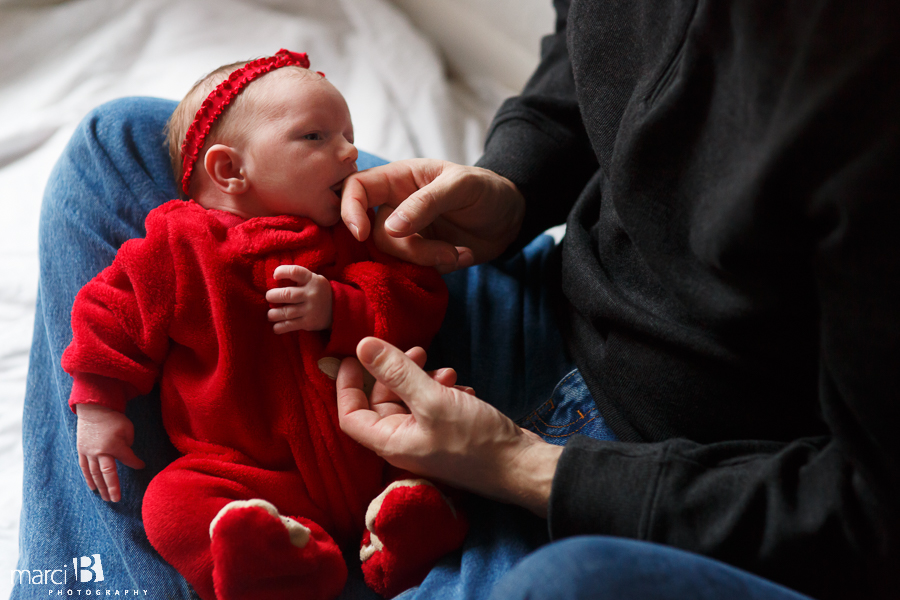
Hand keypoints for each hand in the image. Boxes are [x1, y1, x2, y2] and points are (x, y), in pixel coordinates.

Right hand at [75, 403, 144, 501]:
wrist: (93, 409)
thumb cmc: (114, 418)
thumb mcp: (128, 428)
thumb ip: (128, 444)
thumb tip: (125, 455)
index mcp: (114, 446)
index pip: (128, 459)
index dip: (136, 463)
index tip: (142, 465)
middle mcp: (100, 453)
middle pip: (107, 474)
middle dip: (112, 488)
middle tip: (116, 500)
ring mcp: (88, 453)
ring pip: (95, 474)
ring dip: (101, 487)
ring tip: (106, 498)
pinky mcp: (81, 451)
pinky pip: (84, 469)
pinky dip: (89, 479)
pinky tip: (93, 489)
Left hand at [266, 265, 332, 333]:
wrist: (338, 309)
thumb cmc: (318, 292)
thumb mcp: (313, 280)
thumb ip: (298, 279)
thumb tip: (273, 281)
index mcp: (312, 280)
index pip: (295, 272)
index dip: (282, 272)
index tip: (275, 276)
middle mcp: (311, 294)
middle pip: (288, 294)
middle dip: (273, 296)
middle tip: (269, 297)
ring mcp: (311, 309)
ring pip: (287, 312)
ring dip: (273, 314)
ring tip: (270, 314)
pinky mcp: (309, 322)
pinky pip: (291, 325)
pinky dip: (280, 327)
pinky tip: (276, 327)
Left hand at [336, 337, 562, 516]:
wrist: (521, 465)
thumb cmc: (475, 440)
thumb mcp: (432, 399)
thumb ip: (396, 371)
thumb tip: (362, 345)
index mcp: (390, 442)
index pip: (351, 415)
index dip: (347, 384)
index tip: (354, 355)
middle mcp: (404, 443)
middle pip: (383, 402)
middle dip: (397, 374)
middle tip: (419, 351)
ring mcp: (427, 440)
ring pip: (411, 401)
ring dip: (425, 380)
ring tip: (448, 372)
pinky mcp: (448, 434)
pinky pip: (434, 407)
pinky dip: (444, 392)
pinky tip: (463, 388)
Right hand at [340, 159, 525, 273]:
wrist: (510, 217)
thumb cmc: (486, 189)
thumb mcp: (461, 186)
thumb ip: (426, 203)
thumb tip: (390, 227)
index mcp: (399, 179)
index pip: (356, 188)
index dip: (350, 210)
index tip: (362, 234)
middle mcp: (396, 206)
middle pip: (375, 233)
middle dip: (409, 249)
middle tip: (445, 252)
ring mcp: (408, 233)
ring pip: (395, 256)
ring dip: (429, 260)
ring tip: (460, 254)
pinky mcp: (421, 255)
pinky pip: (415, 269)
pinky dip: (441, 268)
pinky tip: (464, 256)